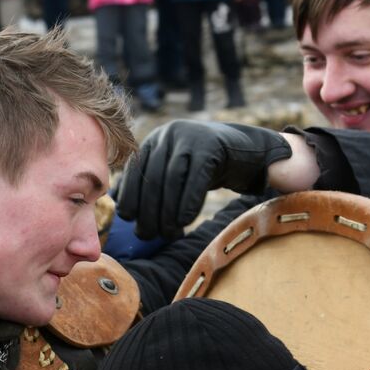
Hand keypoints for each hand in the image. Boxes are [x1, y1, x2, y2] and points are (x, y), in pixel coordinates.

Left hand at [114, 121, 293, 240]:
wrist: (245, 153)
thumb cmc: (203, 170)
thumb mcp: (174, 173)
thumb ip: (151, 185)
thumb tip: (124, 212)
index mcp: (155, 140)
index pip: (134, 171)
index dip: (129, 197)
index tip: (129, 220)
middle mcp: (169, 134)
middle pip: (152, 179)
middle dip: (147, 211)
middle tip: (147, 235)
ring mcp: (191, 137)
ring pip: (171, 181)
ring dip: (167, 212)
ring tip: (168, 233)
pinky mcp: (212, 146)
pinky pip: (195, 179)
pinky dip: (187, 204)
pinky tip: (185, 221)